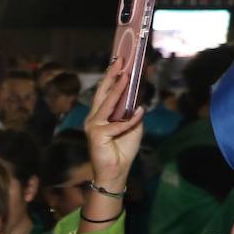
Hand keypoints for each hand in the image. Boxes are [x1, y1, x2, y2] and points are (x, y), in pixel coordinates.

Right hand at [83, 66, 146, 190]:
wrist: (115, 173)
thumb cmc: (122, 151)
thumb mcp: (132, 127)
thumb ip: (133, 113)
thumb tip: (139, 98)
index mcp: (100, 116)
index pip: (106, 93)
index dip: (113, 77)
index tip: (120, 62)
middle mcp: (94, 118)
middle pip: (103, 93)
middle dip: (112, 75)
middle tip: (120, 60)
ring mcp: (94, 126)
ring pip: (107, 103)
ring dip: (117, 88)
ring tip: (126, 75)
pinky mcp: (97, 135)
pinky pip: (118, 124)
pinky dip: (130, 120)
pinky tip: (140, 113)